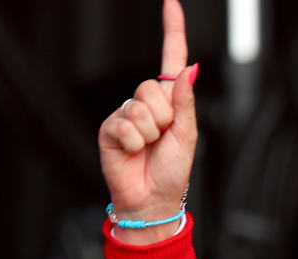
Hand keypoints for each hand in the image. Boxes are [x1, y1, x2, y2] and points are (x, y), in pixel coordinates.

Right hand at [98, 0, 197, 244]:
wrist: (151, 198)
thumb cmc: (172, 170)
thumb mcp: (188, 134)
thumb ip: (186, 100)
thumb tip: (188, 68)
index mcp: (169, 100)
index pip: (170, 58)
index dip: (171, 29)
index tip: (170, 1)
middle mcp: (146, 102)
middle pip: (152, 88)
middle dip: (164, 117)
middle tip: (162, 138)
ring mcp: (125, 113)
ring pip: (139, 108)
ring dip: (149, 133)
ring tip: (148, 148)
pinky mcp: (109, 127)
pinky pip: (124, 124)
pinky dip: (133, 142)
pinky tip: (132, 152)